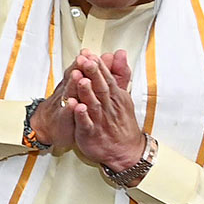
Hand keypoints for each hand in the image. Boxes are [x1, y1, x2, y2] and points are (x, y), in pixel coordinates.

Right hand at [28, 57, 86, 149]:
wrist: (46, 126)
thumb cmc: (67, 105)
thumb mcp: (78, 86)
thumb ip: (93, 71)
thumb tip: (105, 56)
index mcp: (73, 83)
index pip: (78, 69)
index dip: (83, 61)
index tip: (88, 52)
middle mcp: (67, 91)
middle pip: (72, 78)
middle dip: (78, 68)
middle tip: (83, 60)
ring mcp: (63, 105)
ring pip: (68, 93)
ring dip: (73, 84)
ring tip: (79, 77)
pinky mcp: (62, 120)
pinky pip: (66, 114)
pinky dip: (70, 110)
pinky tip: (76, 106)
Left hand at [68, 51, 144, 173]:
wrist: (126, 151)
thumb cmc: (120, 121)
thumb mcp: (122, 95)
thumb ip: (119, 73)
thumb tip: (120, 53)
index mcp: (115, 96)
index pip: (107, 78)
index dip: (98, 66)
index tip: (89, 54)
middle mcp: (108, 106)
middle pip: (101, 88)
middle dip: (92, 73)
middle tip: (84, 60)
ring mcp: (100, 120)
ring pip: (93, 104)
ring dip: (87, 92)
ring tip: (81, 80)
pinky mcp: (91, 133)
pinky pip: (86, 123)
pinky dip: (82, 115)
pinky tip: (77, 107)